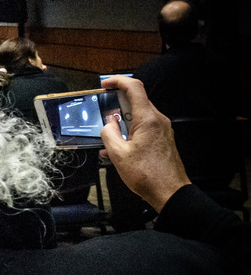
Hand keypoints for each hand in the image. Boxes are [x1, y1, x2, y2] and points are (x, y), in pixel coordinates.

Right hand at [100, 75, 189, 211]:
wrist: (171, 193)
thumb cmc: (145, 174)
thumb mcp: (118, 154)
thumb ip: (109, 133)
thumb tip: (109, 122)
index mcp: (147, 119)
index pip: (134, 87)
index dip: (118, 81)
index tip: (104, 85)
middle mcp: (158, 119)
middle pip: (137, 100)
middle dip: (117, 102)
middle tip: (102, 111)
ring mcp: (163, 129)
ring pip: (139, 115)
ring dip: (123, 119)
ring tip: (108, 135)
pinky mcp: (164, 139)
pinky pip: (145, 127)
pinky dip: (131, 130)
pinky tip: (119, 147)